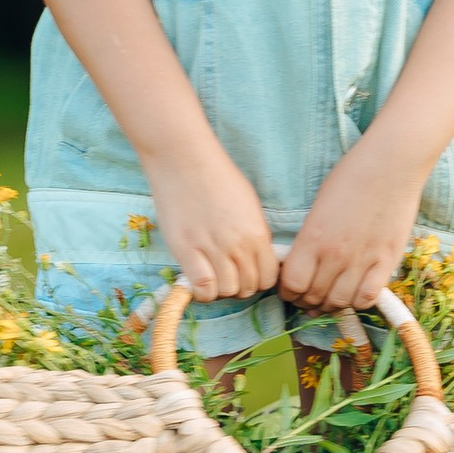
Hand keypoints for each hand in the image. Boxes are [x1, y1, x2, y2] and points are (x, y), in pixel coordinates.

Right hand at [146, 142, 280, 304]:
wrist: (185, 161)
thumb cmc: (217, 176)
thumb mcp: (249, 205)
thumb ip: (255, 233)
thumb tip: (256, 257)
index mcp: (257, 233)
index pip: (269, 277)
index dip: (259, 280)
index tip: (248, 274)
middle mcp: (238, 246)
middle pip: (248, 287)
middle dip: (240, 285)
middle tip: (227, 274)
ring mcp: (212, 249)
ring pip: (227, 291)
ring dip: (221, 288)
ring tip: (212, 274)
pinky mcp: (186, 251)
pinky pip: (202, 288)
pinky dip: (203, 291)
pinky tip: (199, 279)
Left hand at [278, 142, 428, 316]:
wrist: (391, 165)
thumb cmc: (351, 177)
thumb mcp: (318, 206)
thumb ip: (309, 239)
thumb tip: (302, 264)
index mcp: (312, 239)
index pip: (292, 284)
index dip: (288, 292)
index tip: (290, 289)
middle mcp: (335, 255)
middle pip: (313, 297)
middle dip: (307, 301)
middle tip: (308, 297)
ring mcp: (363, 261)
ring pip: (339, 302)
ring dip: (331, 305)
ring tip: (330, 298)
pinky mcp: (387, 261)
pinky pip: (368, 297)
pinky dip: (358, 301)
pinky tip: (355, 292)